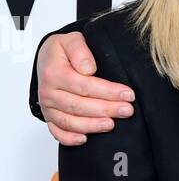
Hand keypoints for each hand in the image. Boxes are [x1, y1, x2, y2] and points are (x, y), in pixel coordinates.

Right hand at [37, 31, 135, 145]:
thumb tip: (88, 68)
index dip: (107, 91)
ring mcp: (48, 107)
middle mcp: (49, 92)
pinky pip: (57, 132)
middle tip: (127, 110)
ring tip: (112, 125)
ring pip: (70, 121)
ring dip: (92, 125)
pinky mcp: (49, 117)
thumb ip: (79, 50)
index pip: (84, 85)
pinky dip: (69, 138)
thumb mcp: (71, 40)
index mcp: (54, 73)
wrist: (47, 60)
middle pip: (79, 105)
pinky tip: (85, 139)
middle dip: (106, 109)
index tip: (127, 94)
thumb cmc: (62, 51)